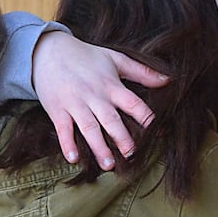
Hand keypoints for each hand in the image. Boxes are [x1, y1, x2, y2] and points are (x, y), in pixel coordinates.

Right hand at [31, 31, 168, 169]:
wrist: (49, 51)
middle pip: (111, 119)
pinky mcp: (57, 110)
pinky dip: (67, 144)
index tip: (155, 131)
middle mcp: (94, 96)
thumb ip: (142, 72)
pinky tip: (74, 159)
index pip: (132, 103)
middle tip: (132, 154)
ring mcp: (75, 104)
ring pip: (89, 128)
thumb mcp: (116, 59)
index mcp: (111, 85)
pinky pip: (63, 129)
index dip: (144, 116)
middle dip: (122, 137)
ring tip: (109, 164)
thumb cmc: (86, 56)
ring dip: (99, 147)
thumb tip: (168, 80)